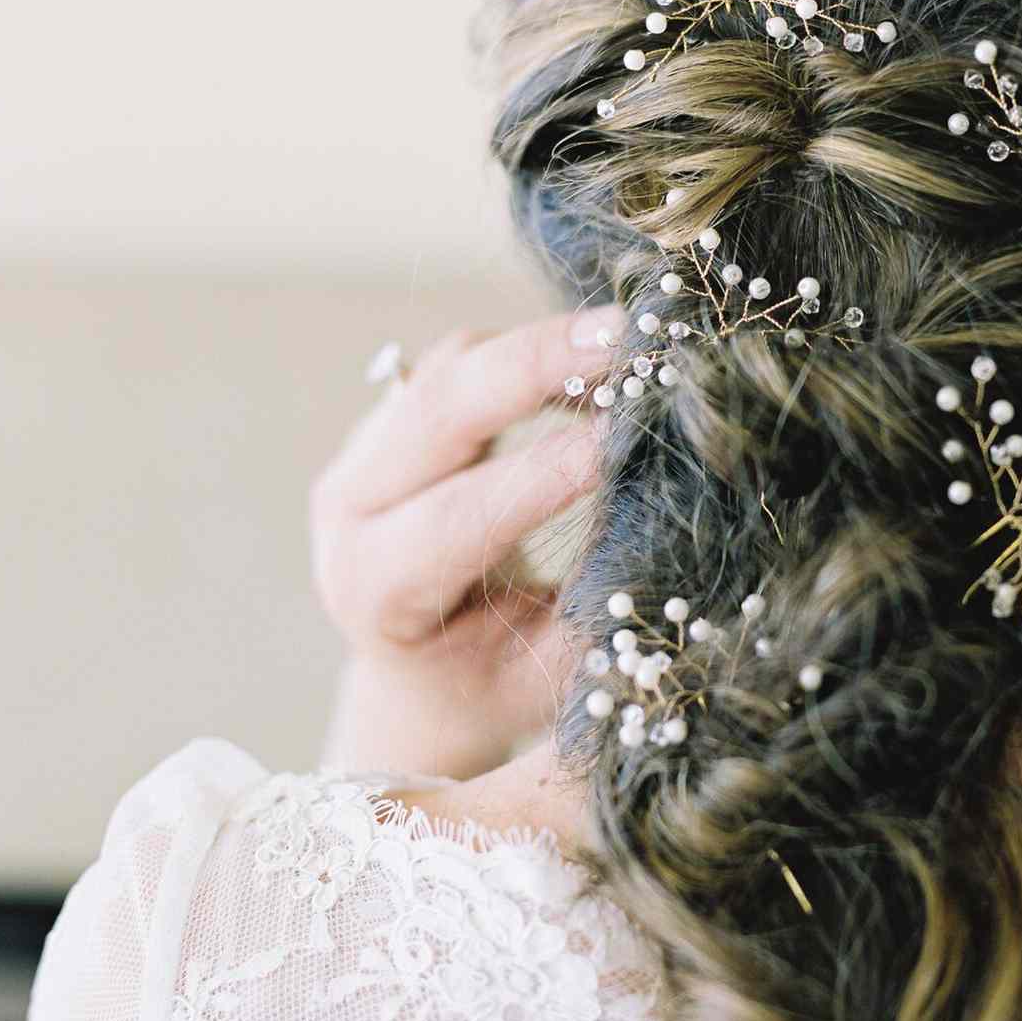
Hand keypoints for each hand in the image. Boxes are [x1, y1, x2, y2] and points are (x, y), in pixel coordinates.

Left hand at [308, 304, 622, 776]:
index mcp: (375, 590)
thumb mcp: (547, 670)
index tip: (626, 438)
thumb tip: (673, 526)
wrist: (425, 674)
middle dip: (536, 366)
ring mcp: (361, 454)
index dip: (544, 474)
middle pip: (436, 412)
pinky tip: (599, 358)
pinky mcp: (393, 417)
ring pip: (447, 369)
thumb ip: (598, 604)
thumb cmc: (494, 683)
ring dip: (542, 347)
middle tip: (629, 337)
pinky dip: (532, 350)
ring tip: (631, 340)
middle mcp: (348, 512)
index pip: (457, 518)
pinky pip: (458, 361)